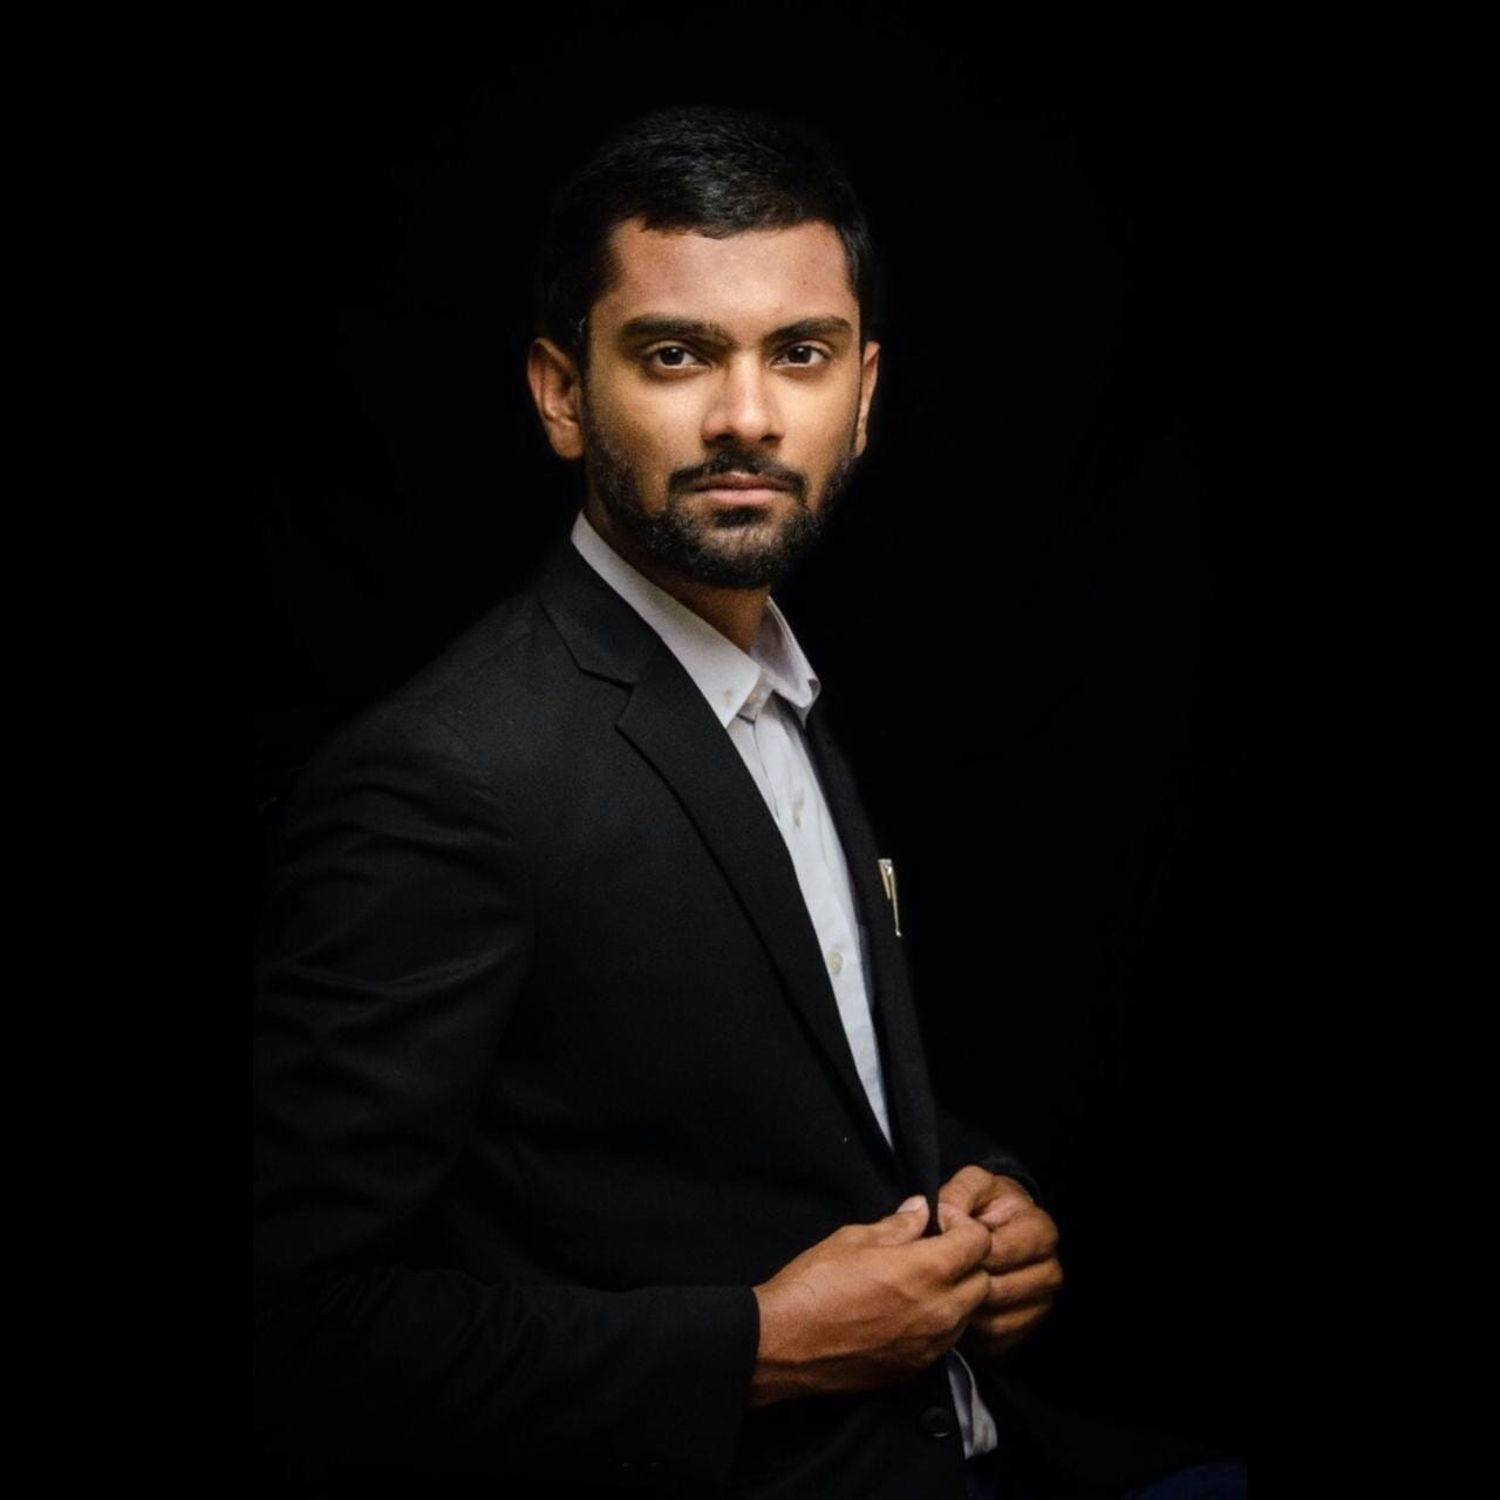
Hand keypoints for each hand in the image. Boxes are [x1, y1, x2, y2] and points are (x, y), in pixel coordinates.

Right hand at [748, 1195, 990, 1406]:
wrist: (785, 1344)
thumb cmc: (815, 1284)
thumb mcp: (852, 1239)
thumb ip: (897, 1226)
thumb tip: (920, 1210)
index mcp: (926, 1271)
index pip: (978, 1243)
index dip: (962, 1226)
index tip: (938, 1223)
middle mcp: (938, 1311)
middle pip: (982, 1281)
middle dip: (966, 1262)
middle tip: (934, 1251)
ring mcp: (929, 1345)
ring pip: (968, 1314)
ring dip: (956, 1295)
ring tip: (920, 1283)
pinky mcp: (915, 1369)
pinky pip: (946, 1341)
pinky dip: (939, 1323)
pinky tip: (908, 1311)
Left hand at [937, 1165, 1061, 1357]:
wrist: (997, 1227)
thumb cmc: (984, 1205)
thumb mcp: (972, 1186)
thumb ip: (958, 1195)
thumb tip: (945, 1217)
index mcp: (1040, 1231)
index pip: (998, 1251)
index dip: (966, 1249)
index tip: (945, 1243)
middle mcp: (1049, 1270)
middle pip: (999, 1289)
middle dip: (966, 1280)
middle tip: (943, 1271)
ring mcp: (1041, 1302)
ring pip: (997, 1319)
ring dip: (966, 1308)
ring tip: (948, 1288)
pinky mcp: (1026, 1327)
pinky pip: (996, 1339)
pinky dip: (973, 1329)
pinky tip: (959, 1308)